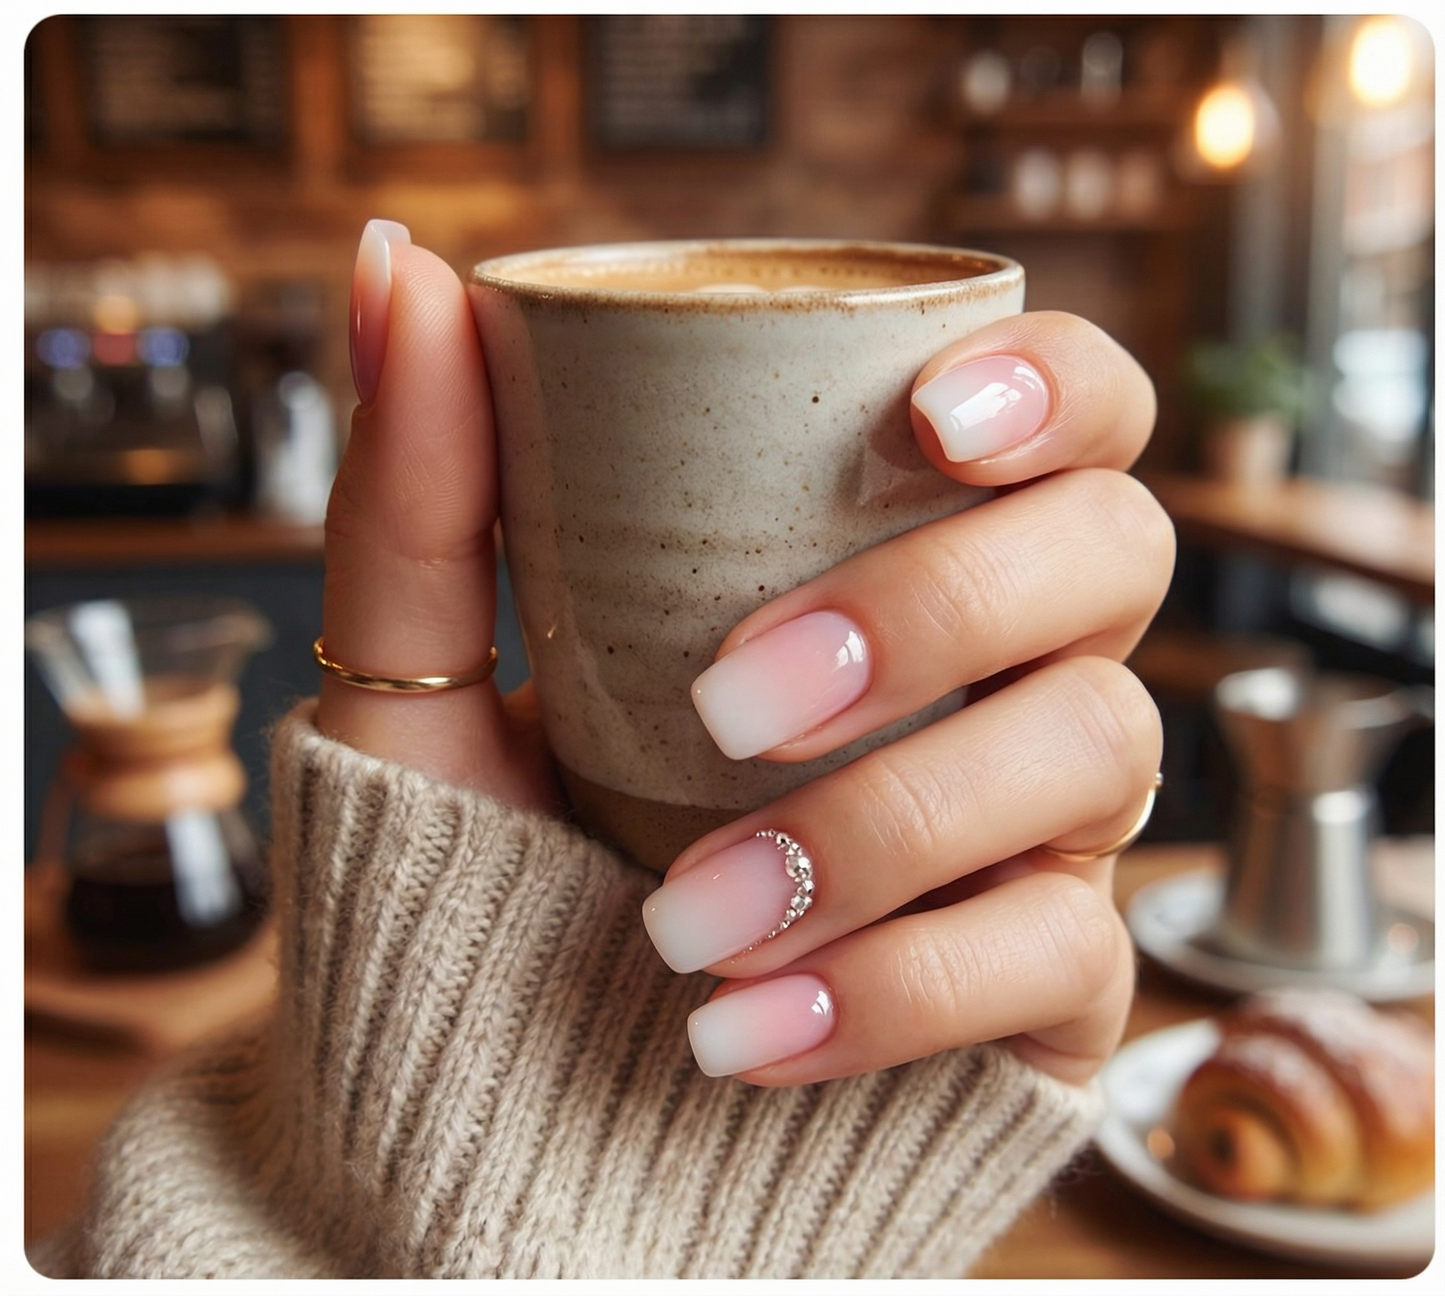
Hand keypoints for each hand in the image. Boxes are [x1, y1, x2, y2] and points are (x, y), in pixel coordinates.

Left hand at [318, 222, 1171, 1089]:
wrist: (520, 1103)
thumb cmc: (497, 862)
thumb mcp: (432, 681)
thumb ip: (421, 487)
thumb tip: (397, 263)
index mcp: (894, 553)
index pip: (1068, 414)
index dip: (1054, 386)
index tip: (926, 422)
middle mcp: (1001, 669)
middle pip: (1112, 554)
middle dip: (941, 604)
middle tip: (734, 704)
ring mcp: (1042, 828)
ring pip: (1103, 749)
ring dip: (889, 824)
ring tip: (681, 919)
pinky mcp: (1051, 984)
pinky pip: (1066, 955)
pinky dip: (893, 992)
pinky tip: (738, 1036)